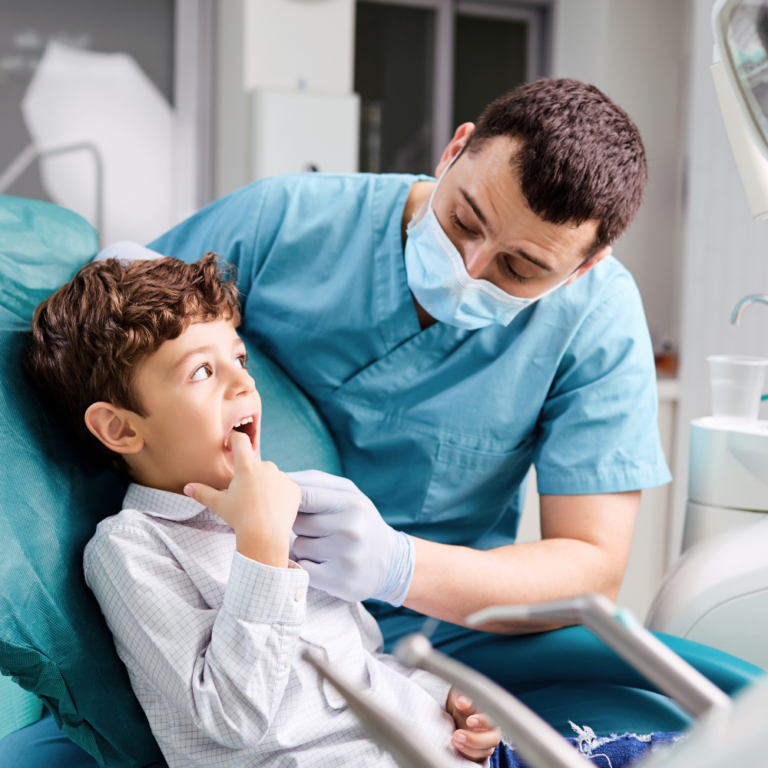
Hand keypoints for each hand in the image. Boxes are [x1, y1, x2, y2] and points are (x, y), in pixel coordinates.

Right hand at [184, 431, 299, 566]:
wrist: (265, 536)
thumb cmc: (239, 518)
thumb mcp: (219, 504)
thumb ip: (202, 493)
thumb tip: (187, 487)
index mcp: (246, 466)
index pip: (240, 441)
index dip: (235, 440)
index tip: (231, 445)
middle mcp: (266, 466)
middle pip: (256, 464)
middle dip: (251, 475)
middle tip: (246, 495)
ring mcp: (282, 477)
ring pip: (271, 476)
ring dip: (266, 485)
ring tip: (260, 505)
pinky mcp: (294, 488)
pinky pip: (285, 487)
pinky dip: (280, 495)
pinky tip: (273, 509)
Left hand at [288, 470, 414, 603]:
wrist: (391, 562)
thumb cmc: (360, 521)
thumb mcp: (348, 493)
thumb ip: (315, 481)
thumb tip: (281, 477)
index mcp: (352, 503)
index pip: (304, 495)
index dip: (290, 500)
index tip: (287, 504)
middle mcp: (351, 528)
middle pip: (298, 522)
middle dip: (300, 525)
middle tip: (318, 529)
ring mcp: (347, 556)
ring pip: (298, 546)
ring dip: (304, 547)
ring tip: (324, 547)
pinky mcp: (340, 581)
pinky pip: (303, 569)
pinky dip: (307, 566)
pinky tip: (323, 564)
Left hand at [446, 689, 499, 762]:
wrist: (459, 709)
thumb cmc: (463, 700)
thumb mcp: (461, 695)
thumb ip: (462, 697)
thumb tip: (461, 702)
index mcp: (492, 711)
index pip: (494, 718)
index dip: (483, 721)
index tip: (469, 721)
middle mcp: (494, 727)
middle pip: (493, 739)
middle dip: (475, 740)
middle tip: (457, 734)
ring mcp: (488, 740)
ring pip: (486, 750)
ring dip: (469, 749)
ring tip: (454, 740)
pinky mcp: (481, 750)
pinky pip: (479, 758)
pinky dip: (467, 754)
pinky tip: (457, 746)